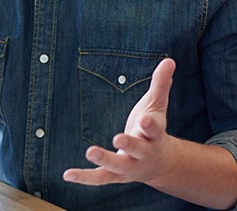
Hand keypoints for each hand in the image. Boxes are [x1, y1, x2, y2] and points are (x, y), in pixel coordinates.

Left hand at [63, 58, 176, 186]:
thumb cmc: (153, 129)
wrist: (160, 164)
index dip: (150, 126)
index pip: (155, 129)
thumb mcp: (157, 106)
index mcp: (154, 135)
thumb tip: (169, 60)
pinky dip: (84, 177)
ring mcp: (129, 166)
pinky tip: (67, 174)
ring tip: (90, 151)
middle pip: (138, 149)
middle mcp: (144, 153)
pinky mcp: (115, 175)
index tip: (146, 121)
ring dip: (105, 159)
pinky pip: (99, 178)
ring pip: (117, 165)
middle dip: (129, 144)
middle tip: (118, 138)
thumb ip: (160, 84)